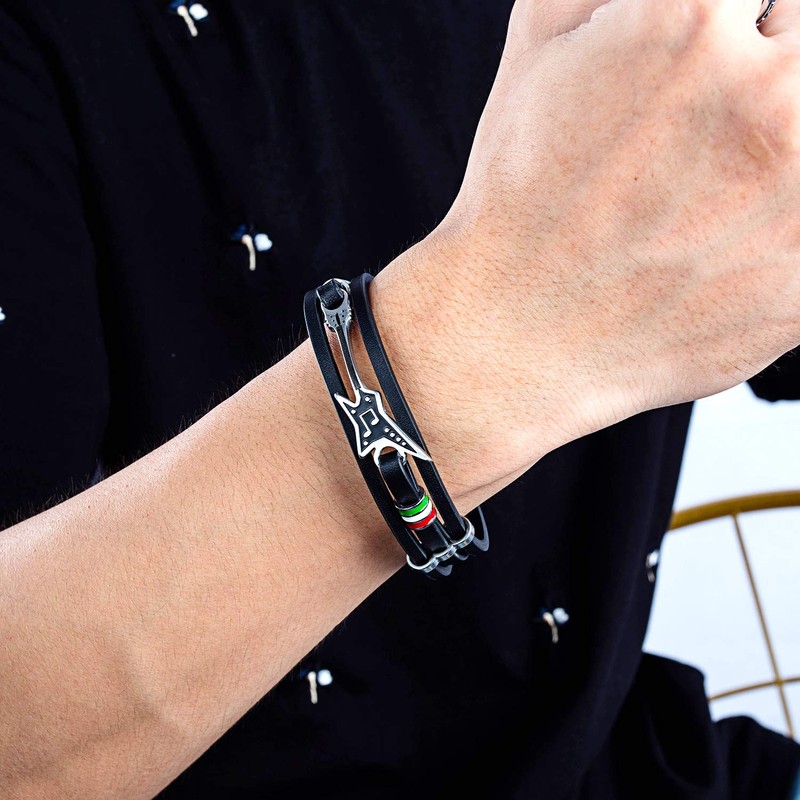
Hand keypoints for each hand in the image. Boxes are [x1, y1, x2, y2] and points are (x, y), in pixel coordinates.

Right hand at [397, 0, 799, 475]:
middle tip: (692, 146)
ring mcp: (799, 195)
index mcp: (691, 22)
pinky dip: (775, 231)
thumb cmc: (519, 199)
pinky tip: (716, 249)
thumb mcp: (537, 50)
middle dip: (758, 82)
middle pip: (799, 50)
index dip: (720, 38)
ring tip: (702, 200)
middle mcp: (764, 96)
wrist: (515, 329)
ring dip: (774, 156)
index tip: (688, 83)